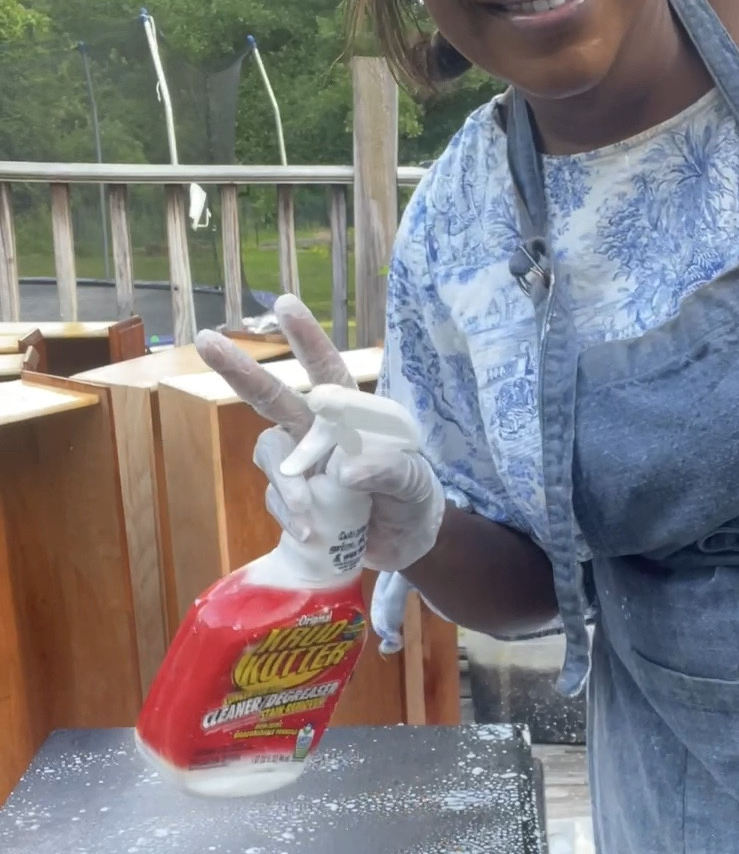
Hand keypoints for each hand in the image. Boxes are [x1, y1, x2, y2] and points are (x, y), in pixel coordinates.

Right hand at [195, 295, 444, 572]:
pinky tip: (311, 534)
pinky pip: (277, 499)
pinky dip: (290, 515)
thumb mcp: (416, 484)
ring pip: (270, 453)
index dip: (307, 339)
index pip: (328, 371)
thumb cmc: (413, 500)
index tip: (285, 305)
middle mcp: (317, 432)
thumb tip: (342, 469)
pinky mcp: (293, 501)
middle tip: (206, 340)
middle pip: (272, 397)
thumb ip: (390, 471)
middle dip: (240, 371)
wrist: (403, 548)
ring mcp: (301, 466)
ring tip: (306, 511)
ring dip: (284, 480)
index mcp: (351, 414)